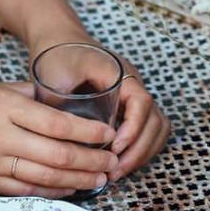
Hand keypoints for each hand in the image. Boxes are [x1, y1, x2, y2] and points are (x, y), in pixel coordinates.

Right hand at [0, 76, 118, 196]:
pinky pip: (21, 190)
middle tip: (111, 162)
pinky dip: (48, 191)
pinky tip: (66, 189)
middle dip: (90, 161)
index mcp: (1, 107)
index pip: (57, 124)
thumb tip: (53, 101)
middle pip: (56, 155)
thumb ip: (21, 94)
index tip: (108, 133)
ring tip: (98, 179)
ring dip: (75, 180)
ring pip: (42, 178)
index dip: (88, 132)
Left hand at [26, 40, 169, 180]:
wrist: (58, 38)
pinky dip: (139, 149)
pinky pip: (147, 130)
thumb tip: (66, 140)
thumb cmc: (55, 52)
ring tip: (117, 172)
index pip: (141, 102)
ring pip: (156, 128)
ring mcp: (132, 95)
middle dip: (139, 150)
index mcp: (119, 72)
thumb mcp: (53, 75)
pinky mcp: (127, 106)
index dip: (133, 129)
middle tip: (115, 171)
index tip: (114, 148)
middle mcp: (132, 84)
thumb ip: (60, 104)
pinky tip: (118, 163)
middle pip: (156, 120)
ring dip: (142, 152)